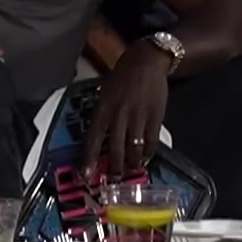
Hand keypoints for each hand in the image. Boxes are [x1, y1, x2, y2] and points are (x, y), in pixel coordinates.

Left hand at [86, 45, 171, 179]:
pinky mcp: (155, 118)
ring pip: (134, 149)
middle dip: (114, 168)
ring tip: (131, 171)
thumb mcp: (105, 93)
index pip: (93, 139)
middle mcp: (119, 116)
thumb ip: (103, 115)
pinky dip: (148, 153)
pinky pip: (151, 142)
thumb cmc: (122, 77)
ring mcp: (138, 118)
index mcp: (103, 109)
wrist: (147, 62)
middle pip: (115, 149)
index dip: (89, 159)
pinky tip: (146, 158)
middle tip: (113, 179)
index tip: (86, 175)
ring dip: (132, 164)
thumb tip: (99, 138)